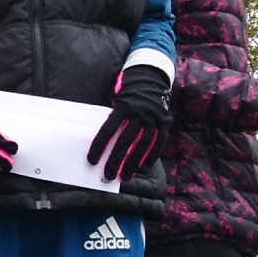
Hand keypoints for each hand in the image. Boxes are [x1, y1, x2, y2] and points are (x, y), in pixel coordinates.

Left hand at [90, 63, 171, 181]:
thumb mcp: (117, 101)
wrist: (151, 79)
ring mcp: (154, 117)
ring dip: (133, 164)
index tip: (92, 161)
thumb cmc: (127, 95)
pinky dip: (150, 158)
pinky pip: (158, 144)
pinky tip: (142, 169)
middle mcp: (139, 112)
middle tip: (108, 176)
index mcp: (123, 106)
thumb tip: (100, 145)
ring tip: (125, 177)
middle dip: (115, 161)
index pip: (108, 129)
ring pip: (142, 145)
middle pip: (125, 141)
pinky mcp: (165, 122)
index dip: (99, 146)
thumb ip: (112, 120)